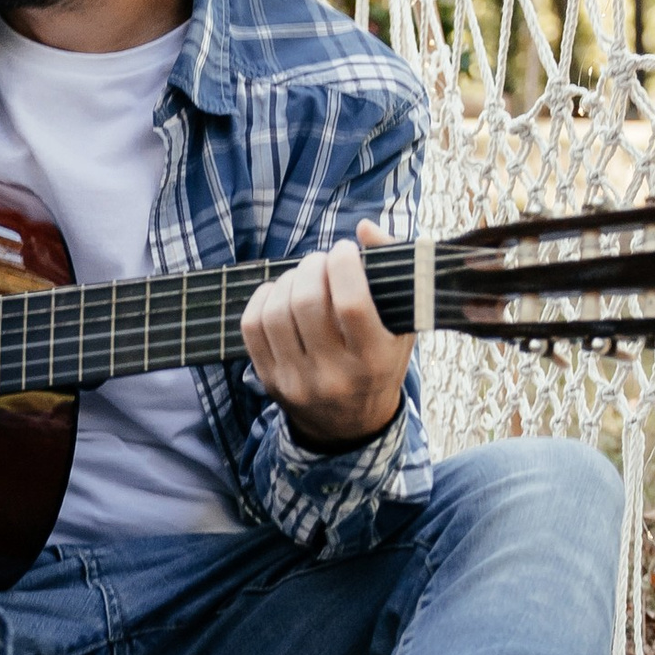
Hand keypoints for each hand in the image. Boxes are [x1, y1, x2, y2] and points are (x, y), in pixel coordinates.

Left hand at [240, 220, 411, 451]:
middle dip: (312, 266)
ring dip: (288, 279)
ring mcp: (297, 381)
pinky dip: (262, 298)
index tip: (346, 250)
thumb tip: (365, 228)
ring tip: (303, 275)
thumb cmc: (381, 363)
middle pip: (308, 303)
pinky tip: (280, 292)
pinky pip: (251, 326)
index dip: (344, 265)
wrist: (350, 426)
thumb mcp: (403, 326)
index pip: (351, 304)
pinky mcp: (269, 381)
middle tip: (322, 259)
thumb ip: (394, 273)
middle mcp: (334, 375)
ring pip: (276, 312)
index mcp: (374, 361)